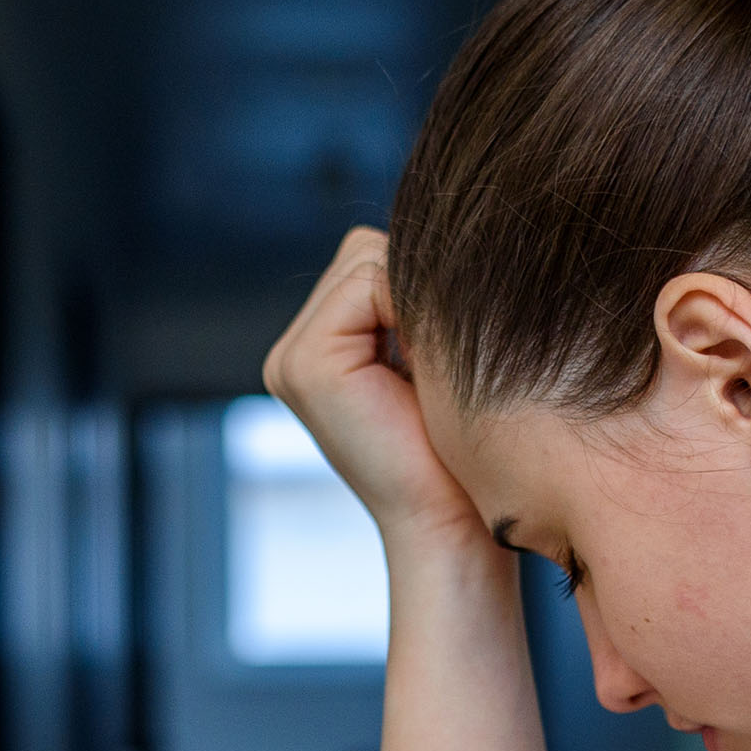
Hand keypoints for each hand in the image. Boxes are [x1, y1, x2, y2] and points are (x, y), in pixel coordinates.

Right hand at [260, 228, 491, 560]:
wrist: (454, 524)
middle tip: (441, 364)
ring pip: (368, 259)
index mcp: (318, 347)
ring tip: (431, 370)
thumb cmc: (462, 450)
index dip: (423, 286)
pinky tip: (422, 367)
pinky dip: (410, 310)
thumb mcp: (435, 358)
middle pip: (366, 250)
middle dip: (417, 290)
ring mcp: (289, 357)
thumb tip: (442, 226)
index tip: (450, 351)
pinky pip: (369, 282)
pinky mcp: (302, 364)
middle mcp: (292, 350)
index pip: (371, 259)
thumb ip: (412, 299)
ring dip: (417, 301)